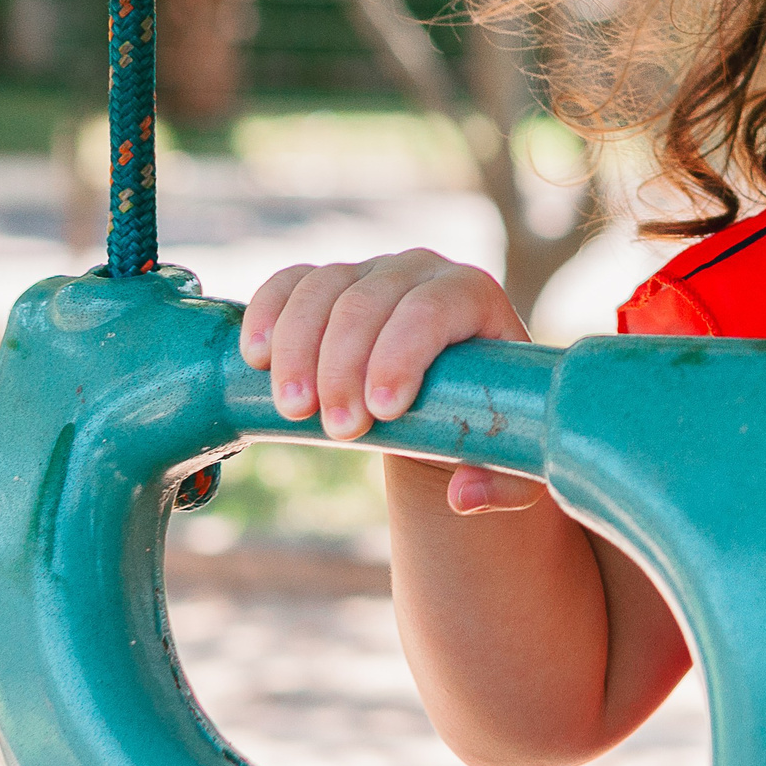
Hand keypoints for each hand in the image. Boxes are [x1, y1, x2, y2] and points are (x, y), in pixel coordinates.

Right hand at [240, 249, 544, 513]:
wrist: (445, 398)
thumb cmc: (485, 420)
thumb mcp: (509, 454)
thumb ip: (504, 481)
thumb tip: (463, 494)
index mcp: (473, 295)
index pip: (432, 309)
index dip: (401, 354)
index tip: (383, 412)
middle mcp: (421, 271)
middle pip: (370, 301)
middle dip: (345, 366)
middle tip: (339, 430)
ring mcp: (370, 272)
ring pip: (323, 289)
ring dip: (299, 350)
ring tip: (295, 411)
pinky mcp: (326, 284)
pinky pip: (288, 283)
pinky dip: (267, 314)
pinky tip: (255, 358)